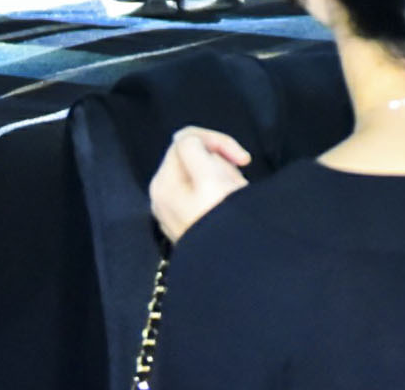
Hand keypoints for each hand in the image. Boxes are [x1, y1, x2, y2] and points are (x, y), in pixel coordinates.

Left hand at [148, 126, 254, 243]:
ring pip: (200, 176)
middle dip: (220, 160)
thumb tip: (189, 139)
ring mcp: (172, 213)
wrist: (236, 265)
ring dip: (222, 176)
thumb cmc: (223, 217)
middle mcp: (161, 197)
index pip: (186, 139)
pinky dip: (219, 193)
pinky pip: (202, 195)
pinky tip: (231, 207)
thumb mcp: (208, 172)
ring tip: (237, 194)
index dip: (217, 140)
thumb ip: (193, 144)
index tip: (243, 159)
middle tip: (240, 177)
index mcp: (162, 182)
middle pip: (191, 157)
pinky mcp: (187, 224)